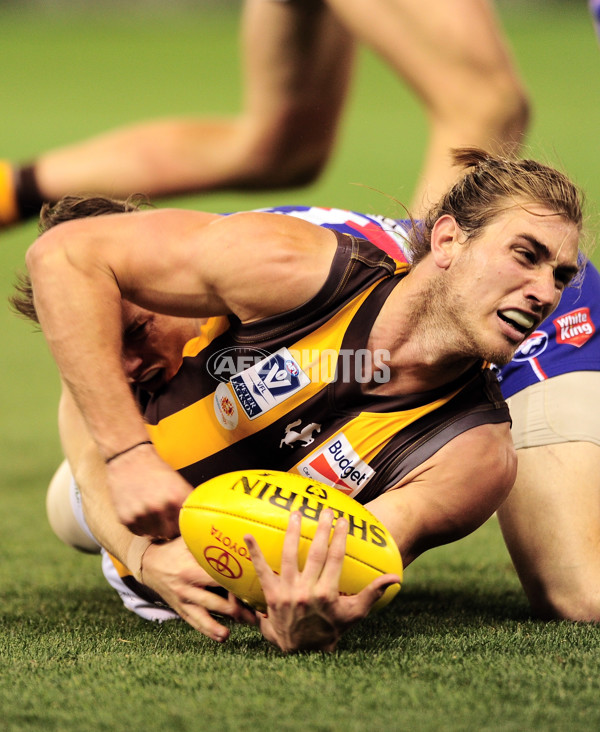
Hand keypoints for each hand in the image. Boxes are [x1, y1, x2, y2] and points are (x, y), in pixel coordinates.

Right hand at [106, 443, 191, 537]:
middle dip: (168, 528)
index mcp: (176, 497)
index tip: (179, 523)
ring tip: (151, 513)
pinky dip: (140, 526)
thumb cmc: (155, 470)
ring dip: (154, 528)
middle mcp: (159, 507)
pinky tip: (140, 512)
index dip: (182, 526)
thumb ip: (186, 501)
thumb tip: (195, 520)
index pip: (185, 526)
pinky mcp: (126, 518)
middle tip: (164, 518)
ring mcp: (142, 514)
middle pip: (169, 534)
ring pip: (153, 535)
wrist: (130, 458)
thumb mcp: (178, 482)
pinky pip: (138, 532)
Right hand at [141, 537, 256, 641]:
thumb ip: (206, 535)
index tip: (254, 585)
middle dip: (239, 607)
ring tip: (248, 623)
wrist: (148, 564)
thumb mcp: (187, 539)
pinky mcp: (181, 609)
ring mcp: (184, 600)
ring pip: (209, 616)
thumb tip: (229, 520)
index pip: (219, 578)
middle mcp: (188, 587)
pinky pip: (196, 623)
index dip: (237, 583)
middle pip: (217, 601)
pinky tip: (224, 637)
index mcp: (191, 568)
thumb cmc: (174, 547)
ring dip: (230, 621)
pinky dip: (210, 631)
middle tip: (258, 609)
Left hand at [244, 509, 399, 652]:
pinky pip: (261, 571)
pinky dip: (254, 553)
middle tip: (324, 511)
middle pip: (315, 553)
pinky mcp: (270, 596)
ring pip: (289, 556)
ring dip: (292, 533)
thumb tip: (396, 578)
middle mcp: (306, 592)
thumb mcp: (354, 614)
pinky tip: (248, 535)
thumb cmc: (330, 630)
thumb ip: (372, 593)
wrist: (302, 654)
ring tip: (295, 514)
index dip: (340, 537)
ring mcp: (286, 593)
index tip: (343, 520)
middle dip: (321, 529)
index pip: (335, 558)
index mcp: (327, 594)